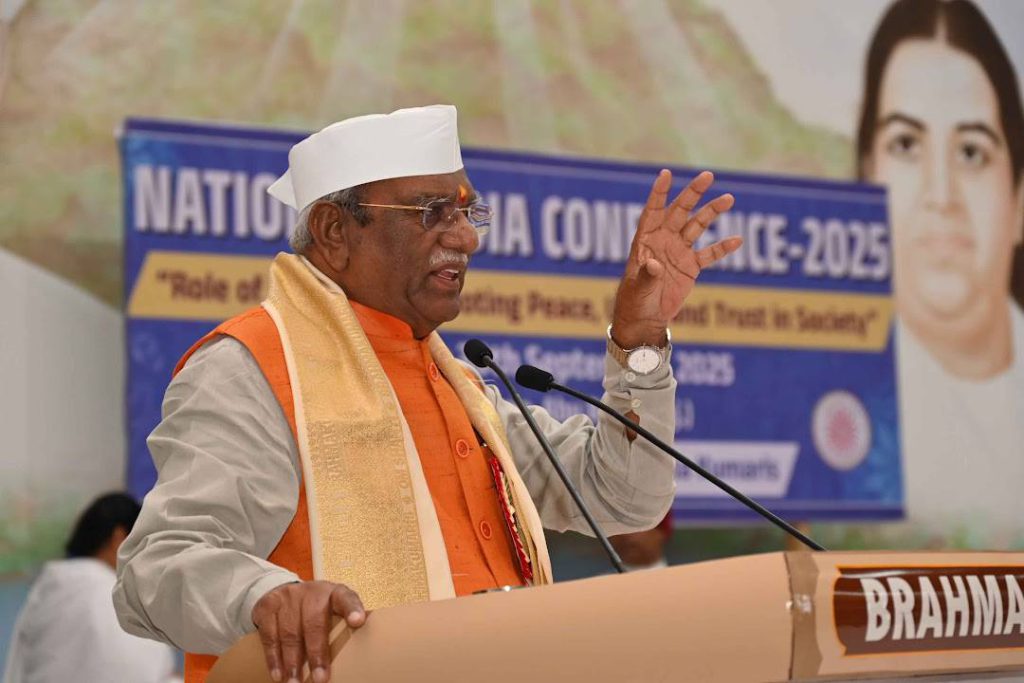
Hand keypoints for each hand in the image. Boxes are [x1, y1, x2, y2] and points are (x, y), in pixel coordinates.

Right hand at [252, 580, 366, 682]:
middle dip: (316, 653)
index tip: (358, 621)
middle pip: (314, 622)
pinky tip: (278, 674)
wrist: (284, 590)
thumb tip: (352, 661)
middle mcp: (311, 592)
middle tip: (320, 678)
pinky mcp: (267, 606)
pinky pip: (269, 635)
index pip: (346, 598)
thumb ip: (340, 627)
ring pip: (290, 632)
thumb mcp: (331, 610)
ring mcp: (288, 597)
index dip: (352, 609)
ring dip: (292, 662)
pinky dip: (273, 658)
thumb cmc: (316, 609)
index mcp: (334, 593)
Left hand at [611, 170, 741, 347]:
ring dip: (712, 212)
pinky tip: (736, 240)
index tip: (666, 174)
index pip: (652, 211)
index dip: (659, 193)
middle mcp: (663, 240)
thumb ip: (646, 276)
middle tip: (708, 175)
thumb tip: (654, 265)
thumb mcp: (638, 289)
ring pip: (697, 226)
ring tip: (728, 198)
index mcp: (645, 240)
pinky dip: (722, 248)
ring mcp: (678, 251)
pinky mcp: (691, 267)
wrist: (645, 318)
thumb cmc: (634, 301)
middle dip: (693, 193)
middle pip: (680, 211)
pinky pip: (709, 254)